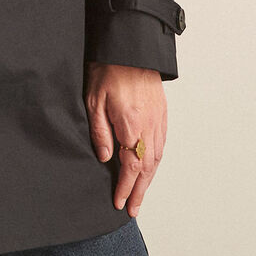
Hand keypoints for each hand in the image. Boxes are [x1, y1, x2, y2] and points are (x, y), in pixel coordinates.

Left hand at [84, 61, 166, 217]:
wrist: (131, 46)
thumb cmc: (109, 69)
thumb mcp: (94, 99)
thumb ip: (100, 131)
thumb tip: (106, 159)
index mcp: (131, 125)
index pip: (130, 166)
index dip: (125, 187)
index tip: (119, 202)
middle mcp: (149, 126)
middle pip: (147, 168)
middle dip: (139, 191)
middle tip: (132, 209)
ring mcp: (158, 119)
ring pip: (157, 157)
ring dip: (149, 179)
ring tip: (140, 195)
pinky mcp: (162, 112)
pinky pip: (162, 144)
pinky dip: (156, 161)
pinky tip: (151, 167)